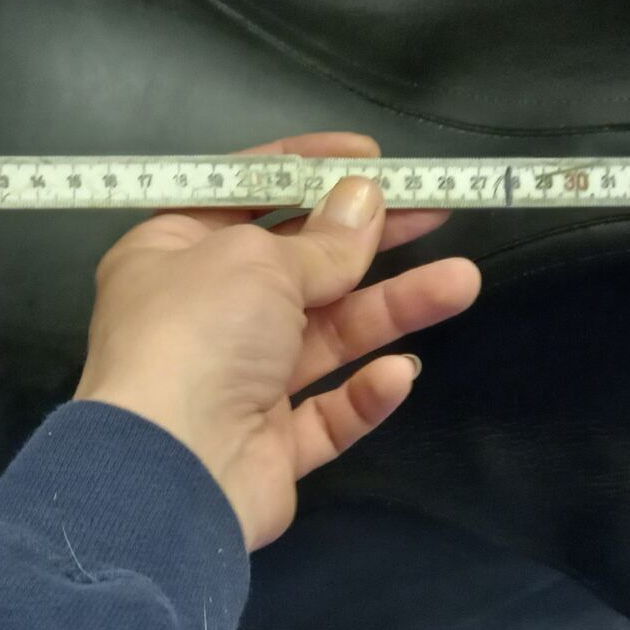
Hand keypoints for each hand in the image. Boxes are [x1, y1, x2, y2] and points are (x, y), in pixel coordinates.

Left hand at [75, 132, 481, 548]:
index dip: (306, 169)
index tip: (371, 157)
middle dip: (369, 239)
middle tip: (436, 208)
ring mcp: (238, 384)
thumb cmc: (197, 335)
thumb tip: (364, 199)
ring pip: (328, 337)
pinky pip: (328, 412)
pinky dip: (364, 393)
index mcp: (173, 254)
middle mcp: (204, 315)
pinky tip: (399, 373)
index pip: (244, 196)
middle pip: (299, 266)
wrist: (168, 473)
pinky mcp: (271, 446)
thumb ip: (321, 240)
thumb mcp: (257, 261)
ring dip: (392, 309)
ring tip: (461, 282)